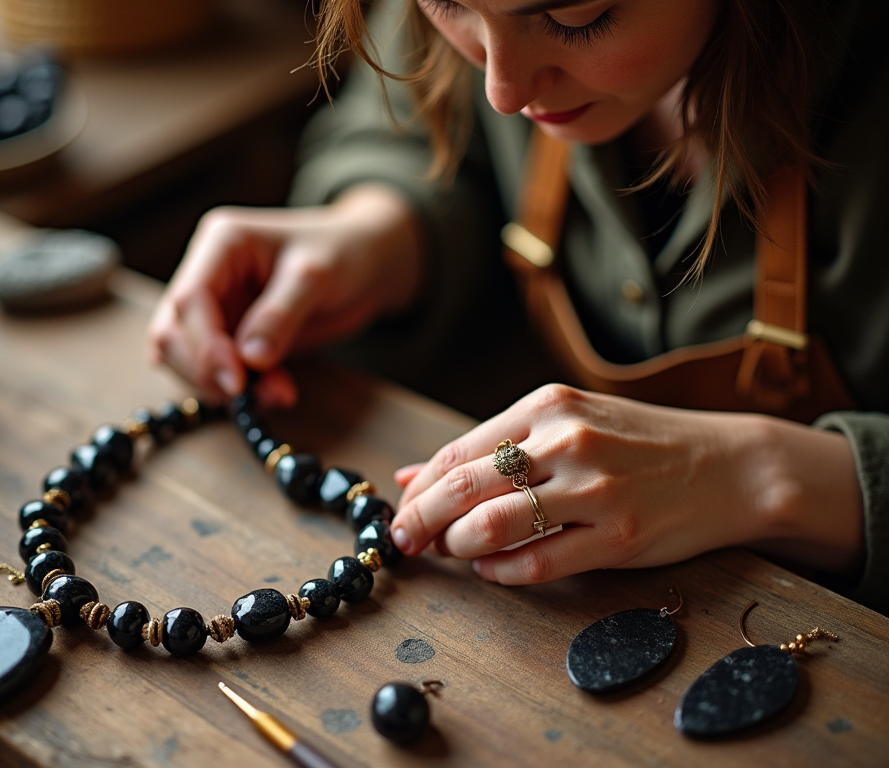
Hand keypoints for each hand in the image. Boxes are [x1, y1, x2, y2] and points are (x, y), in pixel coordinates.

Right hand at [148, 186, 422, 405]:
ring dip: (221, 386)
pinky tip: (274, 391)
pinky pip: (214, 369)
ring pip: (186, 357)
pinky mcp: (230, 334)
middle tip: (258, 396)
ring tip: (278, 394)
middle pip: (174, 331)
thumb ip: (280, 314)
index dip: (205, 346)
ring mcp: (217, 305)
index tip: (236, 382)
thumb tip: (250, 359)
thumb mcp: (318, 277)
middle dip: (208, 371)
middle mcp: (209, 272)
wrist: (368, 262)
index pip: (189, 299)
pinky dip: (237, 389)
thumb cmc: (346, 253)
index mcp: (222, 242)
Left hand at [391, 384, 863, 583]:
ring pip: (492, 525)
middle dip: (420, 520)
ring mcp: (596, 489)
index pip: (457, 451)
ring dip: (456, 546)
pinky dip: (502, 572)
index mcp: (548, 406)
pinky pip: (539, 562)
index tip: (399, 511)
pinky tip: (493, 570)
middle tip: (404, 542)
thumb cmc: (639, 444)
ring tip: (452, 552)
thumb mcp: (565, 424)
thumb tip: (410, 474)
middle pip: (463, 486)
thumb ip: (489, 447)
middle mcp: (567, 440)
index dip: (418, 488)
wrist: (732, 465)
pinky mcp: (621, 536)